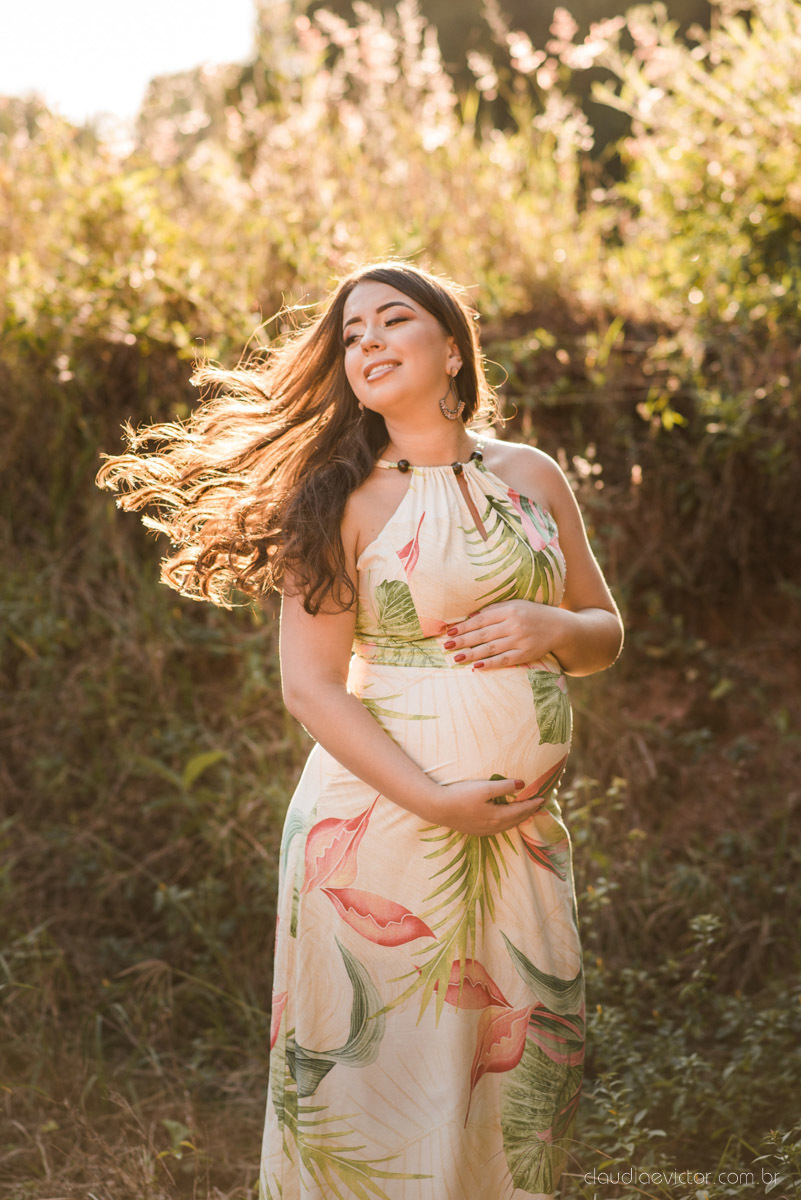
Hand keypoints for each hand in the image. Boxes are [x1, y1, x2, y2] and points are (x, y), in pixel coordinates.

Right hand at [428, 777, 545, 835]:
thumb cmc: (460, 795)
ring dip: (518, 819)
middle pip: (516, 820)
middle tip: (538, 806)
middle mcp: (493, 826)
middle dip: (528, 812)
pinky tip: (505, 821)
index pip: (521, 810)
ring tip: (526, 814)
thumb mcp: (484, 788)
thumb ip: (504, 786)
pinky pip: (498, 829)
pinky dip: (507, 823)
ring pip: (507, 826)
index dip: (532, 804)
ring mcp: (483, 830)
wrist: (438, 808)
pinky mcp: (475, 830)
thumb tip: (522, 784)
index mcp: (497, 815)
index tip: (543, 798)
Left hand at [443, 600, 568, 669]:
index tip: (449, 631)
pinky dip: (490, 664)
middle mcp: (514, 624)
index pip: (481, 619)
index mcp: (509, 610)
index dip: (464, 626)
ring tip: (456, 658)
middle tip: (446, 646)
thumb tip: (470, 616)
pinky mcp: (526, 654)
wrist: (560, 627)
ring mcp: (520, 640)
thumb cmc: (533, 614)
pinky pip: (505, 660)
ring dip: (472, 654)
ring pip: (491, 648)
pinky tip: (476, 667)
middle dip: (463, 640)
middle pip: (483, 634)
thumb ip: (493, 609)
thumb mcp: (515, 605)